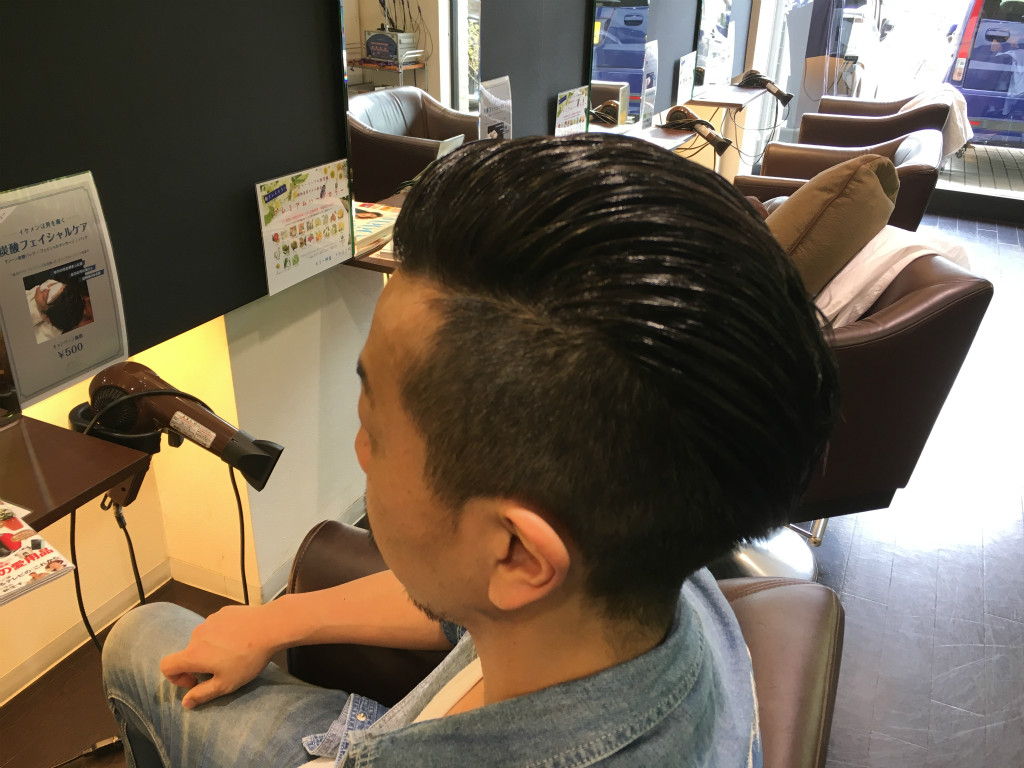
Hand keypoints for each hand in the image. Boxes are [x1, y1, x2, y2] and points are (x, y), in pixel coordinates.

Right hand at [159, 604, 279, 708]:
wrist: (270, 626)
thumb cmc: (247, 658)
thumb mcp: (226, 684)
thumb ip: (202, 694)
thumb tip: (185, 703)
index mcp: (193, 654)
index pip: (166, 666)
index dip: (175, 678)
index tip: (196, 681)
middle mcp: (196, 635)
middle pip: (189, 653)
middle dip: (201, 663)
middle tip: (224, 668)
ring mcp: (210, 620)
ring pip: (204, 639)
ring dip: (212, 648)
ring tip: (236, 653)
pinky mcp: (223, 611)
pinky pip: (216, 627)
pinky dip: (223, 635)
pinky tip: (241, 638)